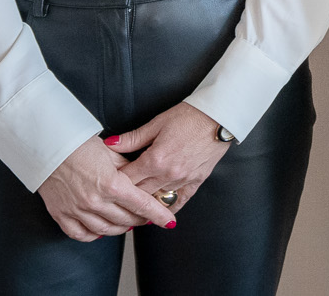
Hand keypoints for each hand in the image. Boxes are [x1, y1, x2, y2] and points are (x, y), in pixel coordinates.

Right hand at [37, 136, 178, 240]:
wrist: (48, 145)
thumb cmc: (80, 144)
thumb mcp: (112, 153)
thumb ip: (129, 168)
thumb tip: (143, 178)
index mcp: (112, 184)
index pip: (142, 205)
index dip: (158, 214)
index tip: (169, 221)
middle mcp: (95, 201)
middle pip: (126, 219)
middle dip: (140, 220)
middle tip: (147, 217)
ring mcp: (77, 210)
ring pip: (106, 230)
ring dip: (120, 228)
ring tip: (128, 223)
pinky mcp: (61, 214)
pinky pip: (81, 234)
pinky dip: (94, 235)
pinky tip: (101, 230)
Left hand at [110, 103, 229, 219]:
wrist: (220, 116)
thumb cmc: (190, 116)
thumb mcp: (158, 123)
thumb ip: (132, 138)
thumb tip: (110, 144)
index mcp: (155, 159)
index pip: (126, 179)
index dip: (114, 182)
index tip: (107, 183)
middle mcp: (168, 174)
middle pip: (139, 193)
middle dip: (126, 196)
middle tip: (116, 198)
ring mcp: (183, 180)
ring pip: (156, 200)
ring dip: (144, 204)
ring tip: (132, 208)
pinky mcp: (197, 182)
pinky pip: (179, 202)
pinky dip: (167, 208)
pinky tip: (159, 212)